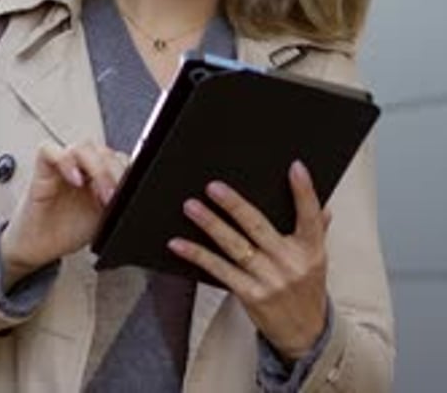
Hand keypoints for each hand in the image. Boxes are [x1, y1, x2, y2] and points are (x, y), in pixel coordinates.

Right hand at [0, 141, 128, 288]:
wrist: (37, 248)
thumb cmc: (67, 232)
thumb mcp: (102, 219)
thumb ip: (117, 203)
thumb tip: (138, 197)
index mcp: (100, 175)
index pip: (118, 158)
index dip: (126, 171)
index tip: (131, 191)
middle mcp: (82, 166)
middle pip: (104, 150)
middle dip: (115, 172)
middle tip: (115, 197)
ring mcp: (62, 165)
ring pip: (83, 146)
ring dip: (97, 167)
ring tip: (101, 192)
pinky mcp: (41, 170)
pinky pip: (50, 150)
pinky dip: (65, 161)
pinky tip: (75, 179)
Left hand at [168, 160, 329, 361]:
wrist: (306, 336)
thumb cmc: (308, 290)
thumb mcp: (318, 259)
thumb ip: (317, 229)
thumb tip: (323, 205)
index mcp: (311, 250)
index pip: (311, 216)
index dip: (304, 191)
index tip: (295, 168)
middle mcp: (290, 263)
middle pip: (259, 227)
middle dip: (234, 205)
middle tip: (214, 187)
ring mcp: (269, 280)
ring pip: (235, 246)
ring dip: (210, 225)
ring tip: (192, 207)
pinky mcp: (250, 295)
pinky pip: (220, 271)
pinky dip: (198, 256)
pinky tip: (180, 244)